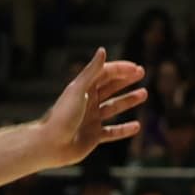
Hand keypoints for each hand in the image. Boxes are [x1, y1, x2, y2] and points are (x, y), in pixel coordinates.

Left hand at [34, 48, 146, 168]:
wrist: (51, 144)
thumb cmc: (62, 114)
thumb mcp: (78, 90)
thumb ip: (92, 71)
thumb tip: (102, 50)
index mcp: (83, 88)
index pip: (105, 73)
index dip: (120, 69)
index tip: (136, 68)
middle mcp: (88, 102)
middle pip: (110, 87)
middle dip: (126, 80)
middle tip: (142, 72)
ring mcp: (91, 119)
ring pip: (114, 107)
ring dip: (128, 100)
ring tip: (144, 94)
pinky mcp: (93, 136)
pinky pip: (112, 132)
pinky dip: (124, 129)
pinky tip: (137, 126)